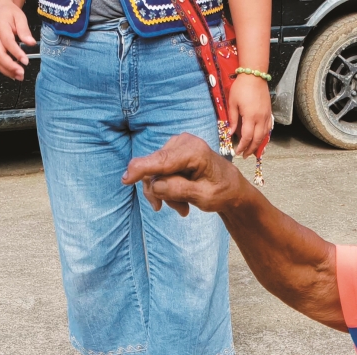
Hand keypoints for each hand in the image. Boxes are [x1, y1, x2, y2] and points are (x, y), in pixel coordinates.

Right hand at [0, 0, 34, 80]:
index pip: (8, 42)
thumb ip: (25, 30)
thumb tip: (31, 43)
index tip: (25, 61)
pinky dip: (4, 70)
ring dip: (7, 71)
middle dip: (10, 66)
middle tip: (22, 73)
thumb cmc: (8, 14)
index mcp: (0, 26)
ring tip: (19, 76)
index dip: (16, 53)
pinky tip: (13, 74)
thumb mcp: (19, 17)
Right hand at [123, 133, 248, 216]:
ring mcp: (176, 145)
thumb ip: (178, 190)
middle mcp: (183, 142)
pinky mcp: (172, 151)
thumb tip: (154, 186)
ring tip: (182, 207)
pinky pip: (159, 172)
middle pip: (154, 168)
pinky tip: (180, 199)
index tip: (125, 179)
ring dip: (165, 193)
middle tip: (175, 210)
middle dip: (160, 192)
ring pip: (155, 173)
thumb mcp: (204, 197)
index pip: (161, 160)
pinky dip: (167, 187)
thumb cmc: (222, 192)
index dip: (141, 170)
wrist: (231, 187)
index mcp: (194, 151)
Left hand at [228, 73, 272, 158]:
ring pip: (264, 135)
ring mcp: (267, 115)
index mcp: (250, 116)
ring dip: (258, 145)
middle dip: (251, 149)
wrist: (254, 75)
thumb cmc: (241, 87)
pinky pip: (268, 128)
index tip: (237, 152)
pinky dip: (264, 136)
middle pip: (257, 139)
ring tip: (252, 150)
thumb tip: (231, 133)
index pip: (247, 137)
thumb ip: (232, 119)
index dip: (242, 146)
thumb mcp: (233, 103)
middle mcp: (261, 118)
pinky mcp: (269, 112)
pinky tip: (259, 139)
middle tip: (245, 155)